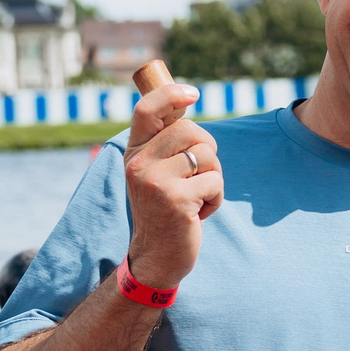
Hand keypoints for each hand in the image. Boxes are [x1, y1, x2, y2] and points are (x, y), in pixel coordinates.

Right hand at [121, 63, 220, 289]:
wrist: (156, 256)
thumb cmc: (164, 210)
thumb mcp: (154, 172)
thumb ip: (164, 142)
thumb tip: (184, 98)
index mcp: (133, 153)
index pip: (146, 109)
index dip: (171, 94)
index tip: (193, 94)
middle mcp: (139, 164)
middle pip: (191, 130)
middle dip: (208, 149)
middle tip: (200, 173)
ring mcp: (155, 182)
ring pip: (207, 156)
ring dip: (213, 177)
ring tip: (197, 196)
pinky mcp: (176, 200)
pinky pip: (215, 181)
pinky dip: (216, 198)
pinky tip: (199, 212)